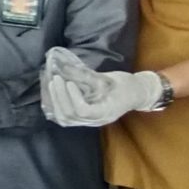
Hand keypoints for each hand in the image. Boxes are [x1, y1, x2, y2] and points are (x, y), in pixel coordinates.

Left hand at [42, 66, 162, 127]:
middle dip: (59, 96)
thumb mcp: (109, 78)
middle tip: (55, 79)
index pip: (83, 111)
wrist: (136, 93)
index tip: (69, 82)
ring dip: (55, 101)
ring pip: (65, 119)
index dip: (72, 97)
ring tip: (52, 84)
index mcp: (106, 111)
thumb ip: (87, 75)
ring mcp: (90, 121)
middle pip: (70, 116)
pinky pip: (66, 117)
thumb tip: (64, 67)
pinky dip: (56, 105)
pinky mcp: (85, 118)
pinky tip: (53, 92)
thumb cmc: (126, 85)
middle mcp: (96, 120)